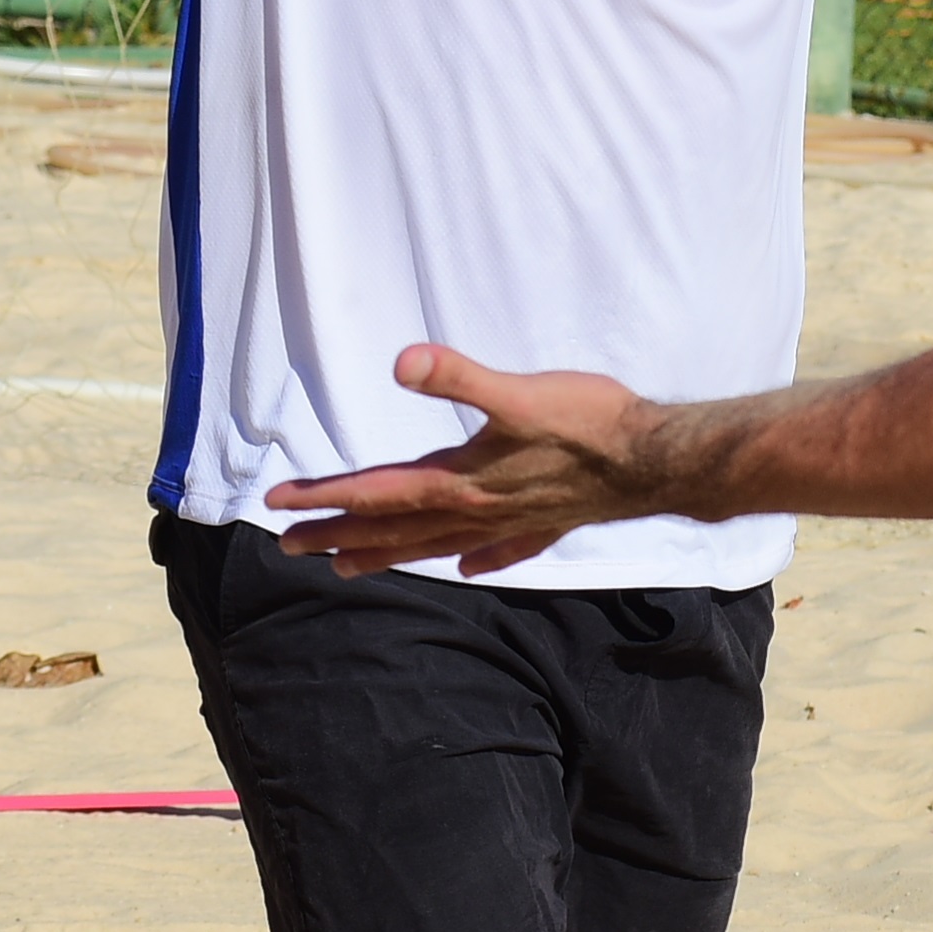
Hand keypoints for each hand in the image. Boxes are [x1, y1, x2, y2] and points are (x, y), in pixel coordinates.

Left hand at [265, 344, 682, 577]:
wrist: (654, 461)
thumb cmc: (588, 420)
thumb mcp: (519, 391)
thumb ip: (457, 377)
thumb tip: (401, 362)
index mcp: (460, 481)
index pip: (376, 492)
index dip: (324, 496)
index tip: (278, 503)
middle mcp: (476, 512)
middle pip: (392, 529)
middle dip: (336, 534)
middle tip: (288, 546)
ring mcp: (509, 525)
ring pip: (433, 546)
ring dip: (386, 555)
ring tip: (347, 567)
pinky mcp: (543, 525)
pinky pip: (497, 552)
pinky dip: (475, 562)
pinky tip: (467, 569)